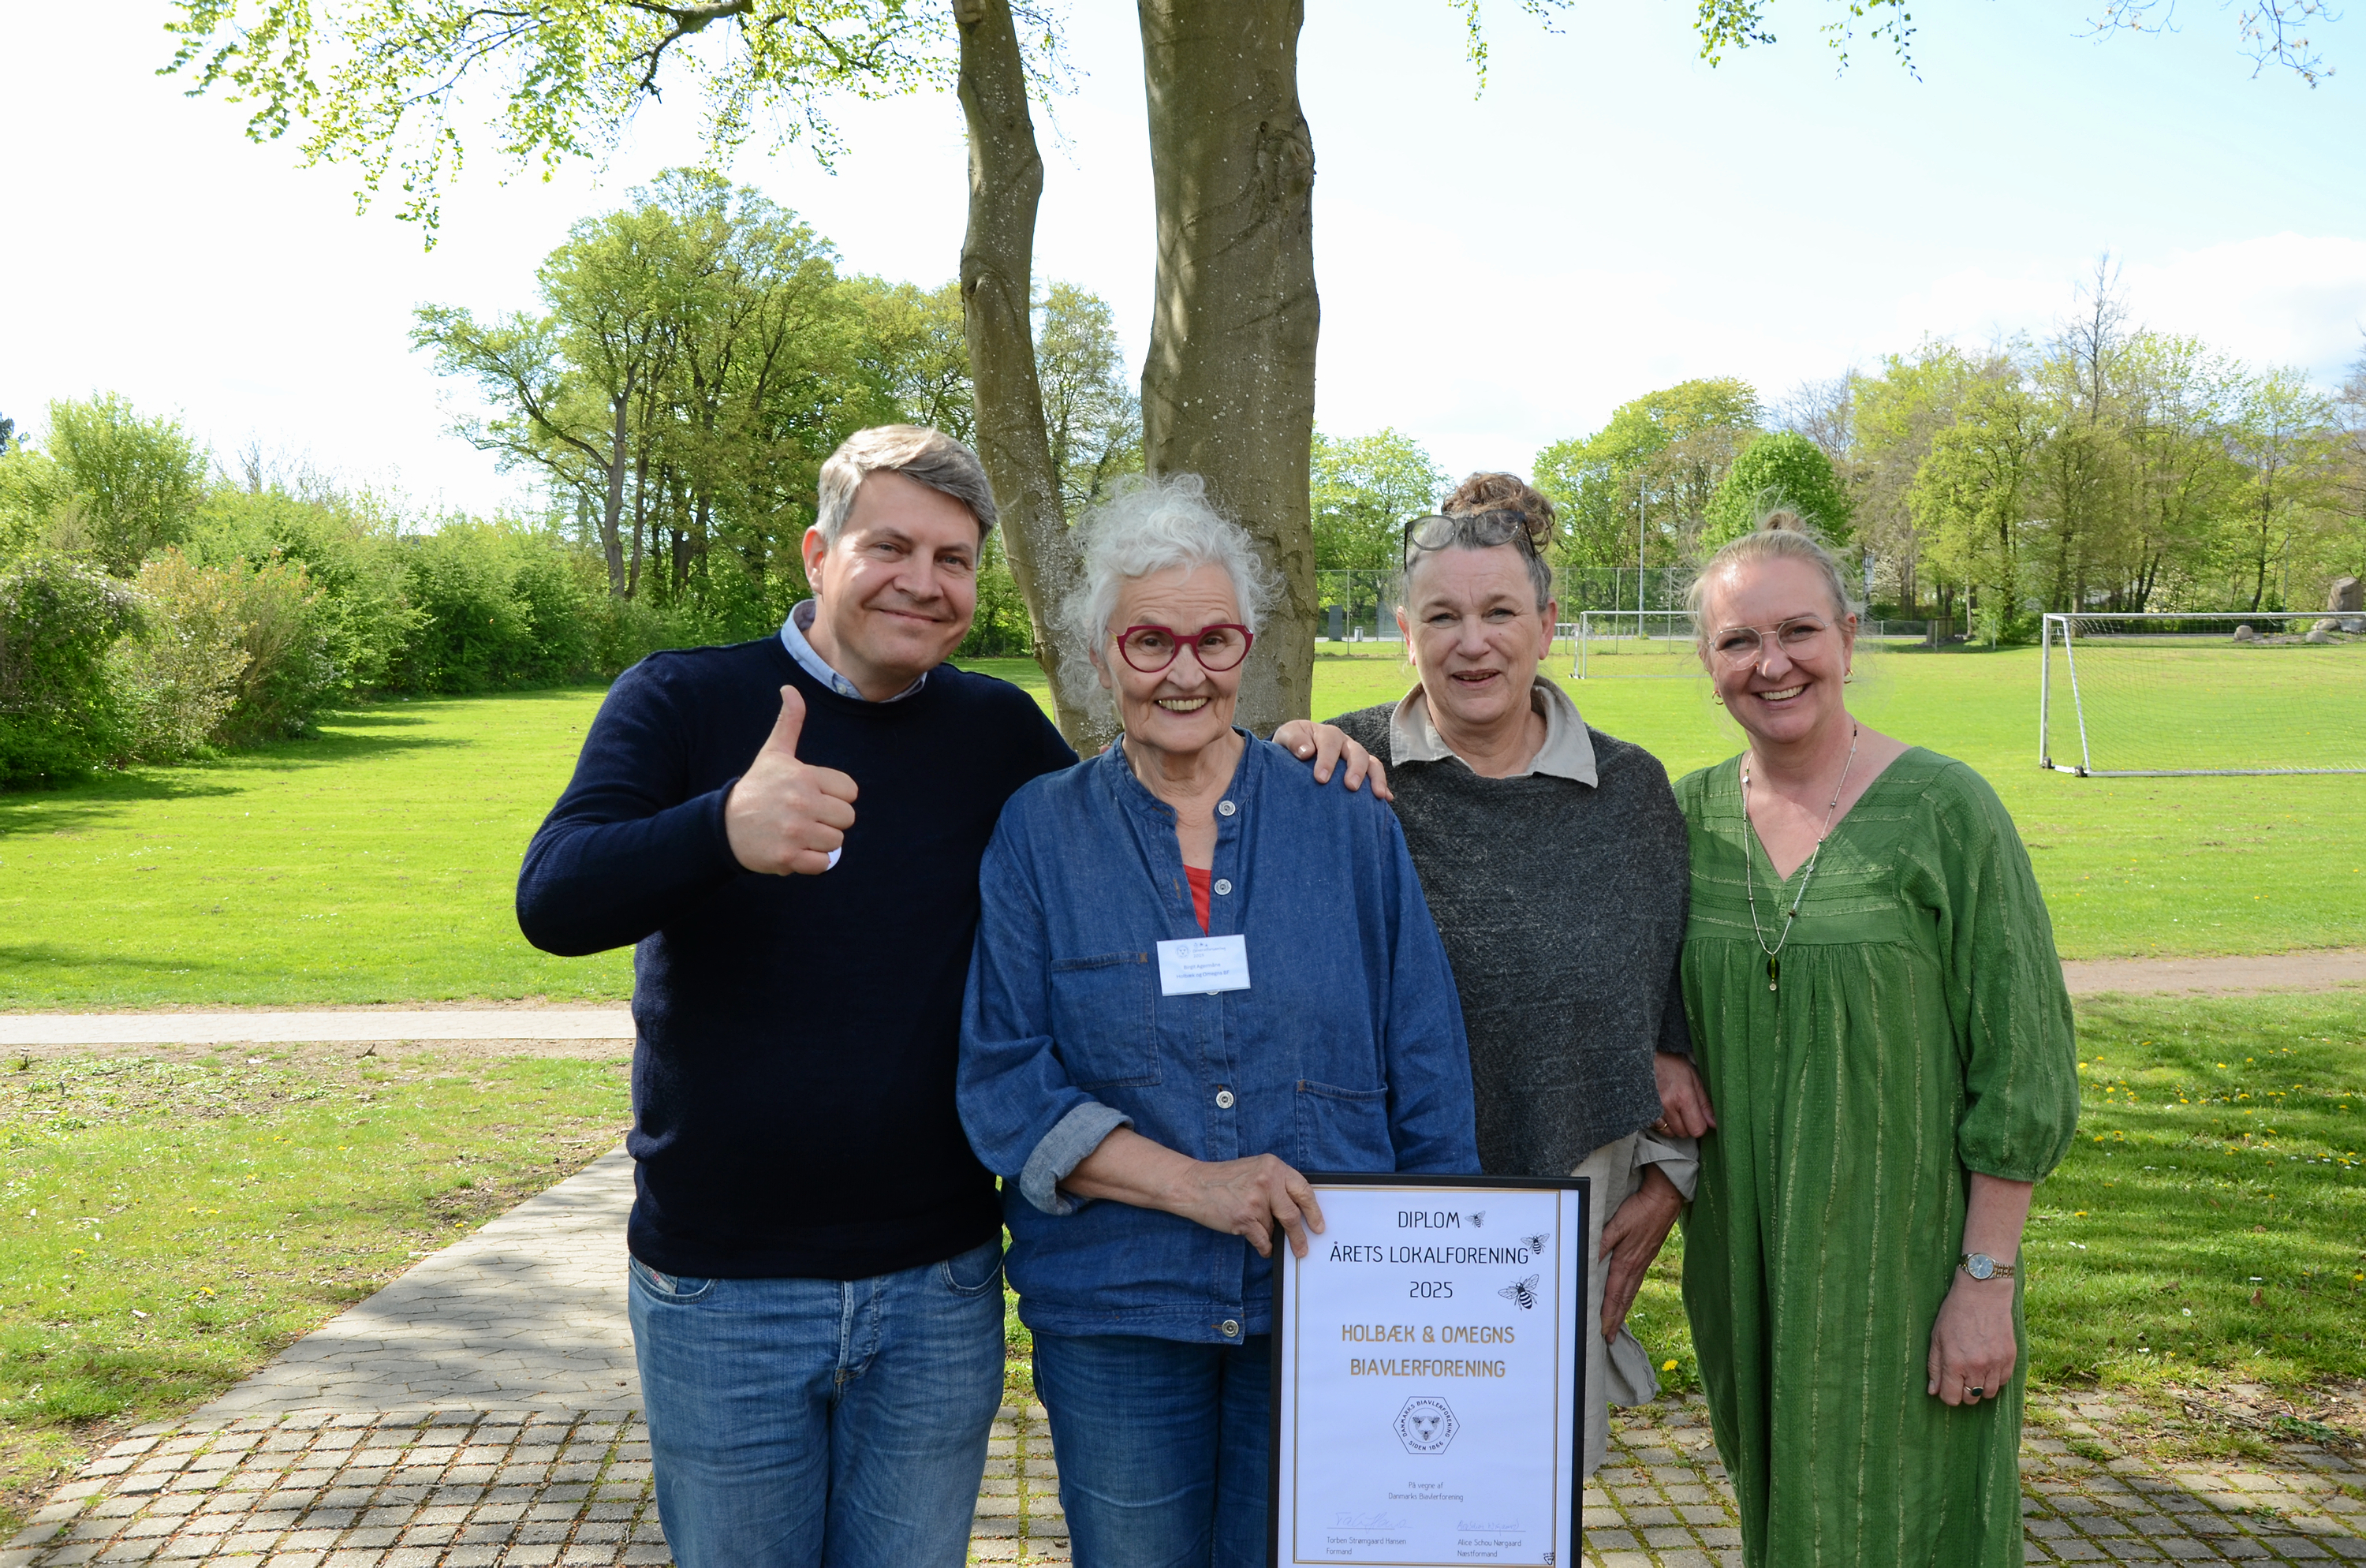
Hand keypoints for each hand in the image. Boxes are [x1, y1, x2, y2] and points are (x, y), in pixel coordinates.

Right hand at [724, 687, 858, 874]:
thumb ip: (789, 723)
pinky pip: (823, 865)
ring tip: (798, 833)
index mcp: (804, 776)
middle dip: (830, 820)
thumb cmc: (756, 789)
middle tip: (805, 817)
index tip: (812, 796)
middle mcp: (802, 802)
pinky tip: (793, 850)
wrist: (724, 826)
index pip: (851, 792)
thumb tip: (790, 689)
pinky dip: (811, 862)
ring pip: (837, 843)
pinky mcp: (788, 857)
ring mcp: (795, 831)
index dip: (834, 796)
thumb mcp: (774, 754)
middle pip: (847, 818)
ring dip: (821, 842)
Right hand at [1169, 1153, 1325, 1258]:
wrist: (1193, 1184)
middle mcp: (1267, 1181)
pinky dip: (1264, 1247)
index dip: (1313, 1210)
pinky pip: (1263, 1240)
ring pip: (1274, 1228)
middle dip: (1300, 1235)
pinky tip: (1261, 1246)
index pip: (1303, 1190)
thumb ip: (1276, 1184)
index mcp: (1273, 1166)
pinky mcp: (1245, 1219)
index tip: (1318, 1225)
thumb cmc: (1223, 1179)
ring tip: (1255, 1227)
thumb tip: (1297, 1209)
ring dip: (1268, 1233)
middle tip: (1304, 1247)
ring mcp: (1256, 1201)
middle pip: (1293, 1214)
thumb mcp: (1255, 1170)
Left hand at [1273, 720, 1391, 800]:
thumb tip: (1306, 752)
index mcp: (1326, 734)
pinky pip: (1376, 775)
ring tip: (1376, 795)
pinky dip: (1383, 786)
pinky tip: (1386, 799)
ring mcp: (1355, 757)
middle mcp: (1345, 743)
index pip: (1330, 743)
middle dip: (1355, 769)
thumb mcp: (1286, 737)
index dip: (1327, 760)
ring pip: (1371, 763)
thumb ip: (1293, 740)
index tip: (1321, 778)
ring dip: (1375, 778)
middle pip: (1356, 752)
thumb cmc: (1291, 746)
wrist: (1296, 751)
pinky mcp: (1361, 770)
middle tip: (1350, 787)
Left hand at [1598, 1165, 1683, 1340]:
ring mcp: (1643, 1263)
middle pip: (1623, 1299)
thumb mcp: (1617, 1225)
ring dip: (1622, 1309)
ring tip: (1616, 1323)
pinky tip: (1627, 1296)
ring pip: (1630, 1292)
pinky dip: (1629, 1295)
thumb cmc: (1640, 1210)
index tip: (1603, 1331)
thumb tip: (1588, 1261)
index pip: (1614, 1295)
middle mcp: (1636, 1267)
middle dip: (1615, 1319)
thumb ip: (1601, 1243)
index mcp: (1626, 1263)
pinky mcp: (1647, 1256)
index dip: (1608, 1314)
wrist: (1665, 1200)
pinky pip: (1636, 1282)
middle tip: (1609, 1337)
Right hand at [1650, 1052, 1715, 1138]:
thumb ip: (1705, 1104)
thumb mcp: (1695, 1080)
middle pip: (1684, 1133)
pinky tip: (1663, 1111)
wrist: (1647, 1058)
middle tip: (1685, 1109)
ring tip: (1674, 1109)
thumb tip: (1714, 1124)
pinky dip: (1662, 1123)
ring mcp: (1653, 1109)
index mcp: (1683, 1096)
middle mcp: (1667, 1105)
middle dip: (1688, 1125)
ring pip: (1670, 1132)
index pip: (1697, 1129)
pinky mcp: (1643, 1111)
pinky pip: (1657, 1128)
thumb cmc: (1673, 1066)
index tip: (1698, 1115)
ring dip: (1674, 1126)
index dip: (1700, 1124)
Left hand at [1927, 1272, 2018, 1406]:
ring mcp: (1995, 1364)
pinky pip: (2003, 1382)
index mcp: (1954, 1363)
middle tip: (1960, 1377)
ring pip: (1988, 1394)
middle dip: (1963, 1392)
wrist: (1983, 1294)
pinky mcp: (2010, 1358)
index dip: (1947, 1395)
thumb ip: (1934, 1367)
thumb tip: (1934, 1391)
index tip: (1947, 1387)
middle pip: (1970, 1399)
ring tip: (1974, 1371)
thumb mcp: (1937, 1337)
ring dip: (1980, 1387)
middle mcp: (1976, 1367)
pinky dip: (1995, 1378)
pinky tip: (1988, 1365)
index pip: (1951, 1398)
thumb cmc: (1955, 1314)